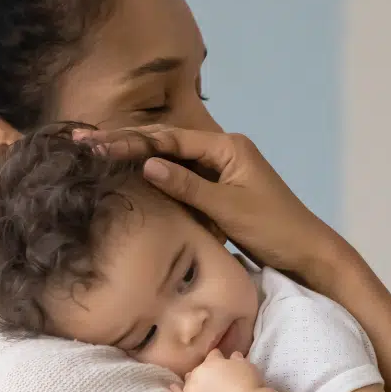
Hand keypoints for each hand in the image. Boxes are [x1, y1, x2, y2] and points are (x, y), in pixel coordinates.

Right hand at [74, 124, 346, 279]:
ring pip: (172, 161)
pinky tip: (129, 178)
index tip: (95, 144)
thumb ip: (187, 186)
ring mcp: (221, 170)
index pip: (170, 139)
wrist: (307, 252)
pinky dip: (157, 179)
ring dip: (137, 159)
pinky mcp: (220, 190)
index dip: (131, 141)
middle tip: (83, 142)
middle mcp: (223, 152)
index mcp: (228, 147)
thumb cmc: (275, 229)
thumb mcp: (228, 208)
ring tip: (95, 154)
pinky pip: (183, 180)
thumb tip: (146, 164)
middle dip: (126, 144)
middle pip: (167, 144)